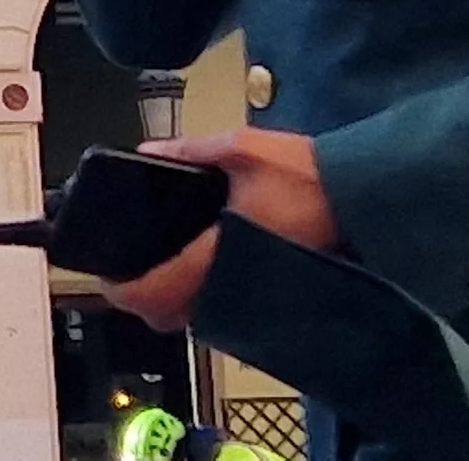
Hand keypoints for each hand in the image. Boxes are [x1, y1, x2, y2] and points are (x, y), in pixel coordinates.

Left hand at [98, 128, 334, 331]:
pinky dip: (201, 302)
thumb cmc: (306, 175)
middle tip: (130, 272)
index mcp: (218, 252)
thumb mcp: (242, 149)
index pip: (157, 289)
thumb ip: (191, 150)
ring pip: (195, 321)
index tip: (108, 276)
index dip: (123, 289)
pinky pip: (222, 315)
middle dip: (143, 299)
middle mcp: (231, 285)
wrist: (360, 200)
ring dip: (171, 303)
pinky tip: (200, 271)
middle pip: (168, 316)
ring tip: (160, 269)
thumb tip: (149, 152)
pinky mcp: (270, 300)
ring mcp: (252, 299)